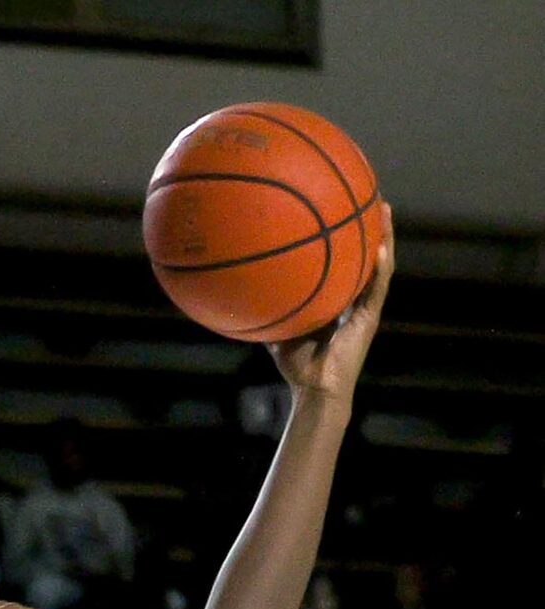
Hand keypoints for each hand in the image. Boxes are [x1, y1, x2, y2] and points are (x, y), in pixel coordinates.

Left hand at [270, 203, 393, 402]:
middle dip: (371, 227)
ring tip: (384, 209)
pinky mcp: (369, 319)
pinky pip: (377, 289)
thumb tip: (243, 294)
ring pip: (380, 266)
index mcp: (338, 302)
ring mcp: (365, 309)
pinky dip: (380, 268)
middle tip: (370, 197)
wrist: (314, 390)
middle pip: (368, 256)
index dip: (349, 239)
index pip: (347, 264)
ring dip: (385, 237)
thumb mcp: (278, 331)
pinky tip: (381, 247)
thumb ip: (269, 311)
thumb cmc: (297, 366)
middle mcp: (355, 301)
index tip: (345, 210)